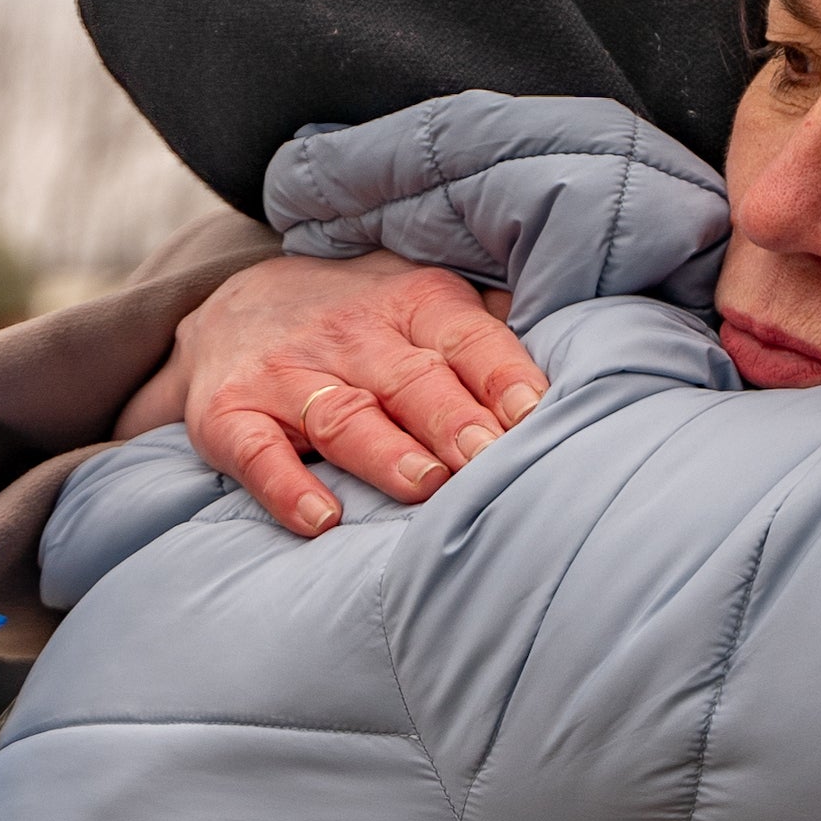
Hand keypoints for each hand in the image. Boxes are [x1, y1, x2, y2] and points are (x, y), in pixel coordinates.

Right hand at [167, 249, 546, 537]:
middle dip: (455, 421)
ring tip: (424, 485)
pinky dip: (284, 487)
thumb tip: (591, 349)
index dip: (504, 377)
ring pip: (344, 416)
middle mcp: (352, 335)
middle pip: (412, 381)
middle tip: (492, 459)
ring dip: (385, 452)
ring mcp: (288, 375)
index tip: (539, 416)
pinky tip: (319, 520)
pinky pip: (256, 453)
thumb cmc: (359, 321)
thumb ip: (492, 329)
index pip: (469, 340)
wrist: (229, 307)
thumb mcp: (422, 300)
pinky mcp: (230, 414)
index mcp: (413, 304)